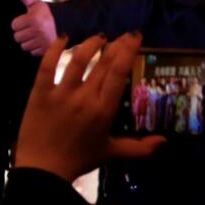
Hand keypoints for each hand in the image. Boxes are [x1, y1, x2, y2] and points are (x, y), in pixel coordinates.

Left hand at [12, 0, 57, 55]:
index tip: (27, 21)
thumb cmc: (48, 13)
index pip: (14, 25)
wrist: (68, 23)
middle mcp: (38, 30)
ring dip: (28, 41)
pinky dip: (35, 48)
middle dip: (22, 33)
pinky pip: (32, 52)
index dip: (19, 23)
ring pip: (24, 46)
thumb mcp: (37, 3)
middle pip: (17, 37)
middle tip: (31, 28)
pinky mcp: (47, 50)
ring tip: (36, 35)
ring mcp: (43, 41)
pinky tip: (41, 41)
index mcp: (33, 18)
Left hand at [14, 33, 165, 182]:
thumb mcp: (111, 153)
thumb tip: (164, 142)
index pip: (118, 73)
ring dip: (89, 44)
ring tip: (99, 37)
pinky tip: (63, 38)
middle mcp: (85, 98)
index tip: (134, 38)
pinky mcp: (40, 93)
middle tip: (124, 35)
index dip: (127, 52)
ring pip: (77, 61)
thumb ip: (139, 148)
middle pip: (103, 64)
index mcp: (104, 110)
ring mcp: (61, 94)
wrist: (43, 169)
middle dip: (116, 45)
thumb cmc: (78, 160)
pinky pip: (46, 66)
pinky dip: (54, 50)